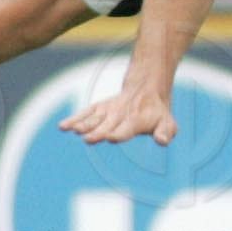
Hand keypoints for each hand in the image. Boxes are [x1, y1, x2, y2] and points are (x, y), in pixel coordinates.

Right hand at [59, 84, 177, 145]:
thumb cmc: (158, 113)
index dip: (119, 133)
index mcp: (137, 120)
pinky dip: (74, 118)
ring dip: (84, 124)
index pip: (126, 129)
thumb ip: (165, 132)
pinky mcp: (100, 108)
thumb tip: (162, 141)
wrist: (148, 89)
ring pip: (95, 118)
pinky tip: (62, 126)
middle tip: (87, 138)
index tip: (110, 137)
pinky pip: (86, 112)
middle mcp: (121, 115)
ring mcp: (109, 111)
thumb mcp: (168, 123)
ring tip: (72, 130)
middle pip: (107, 125)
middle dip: (98, 131)